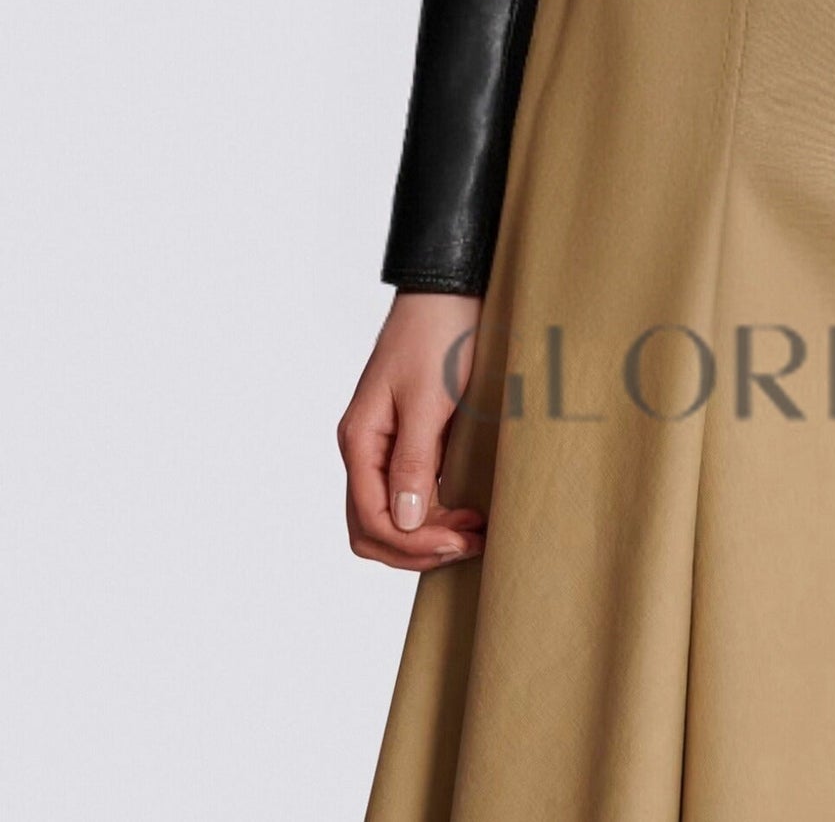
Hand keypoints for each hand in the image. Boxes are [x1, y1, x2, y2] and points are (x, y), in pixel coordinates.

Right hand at [339, 291, 488, 570]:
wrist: (449, 289)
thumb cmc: (438, 334)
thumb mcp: (428, 399)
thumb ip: (413, 461)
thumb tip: (402, 524)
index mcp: (360, 441)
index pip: (371, 520)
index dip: (413, 543)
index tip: (460, 541)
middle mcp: (365, 448)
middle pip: (373, 528)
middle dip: (417, 548)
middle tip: (469, 543)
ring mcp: (383, 444)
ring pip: (388, 515)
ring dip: (425, 533)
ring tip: (473, 531)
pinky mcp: (407, 436)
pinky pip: (407, 492)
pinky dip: (430, 511)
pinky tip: (463, 509)